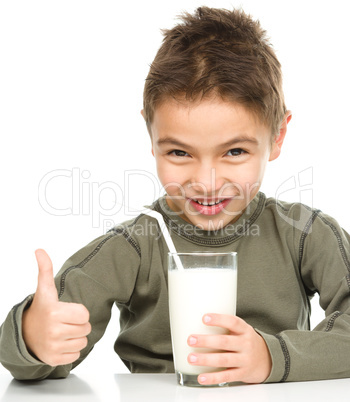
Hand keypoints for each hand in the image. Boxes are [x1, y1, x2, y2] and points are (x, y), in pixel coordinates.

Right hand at [22, 249, 90, 366]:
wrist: (25, 334)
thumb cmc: (42, 309)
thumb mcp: (44, 289)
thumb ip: (45, 269)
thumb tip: (39, 250)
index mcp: (54, 313)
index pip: (85, 314)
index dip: (79, 312)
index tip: (68, 311)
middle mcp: (53, 331)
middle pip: (86, 328)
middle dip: (79, 324)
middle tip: (66, 321)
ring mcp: (53, 348)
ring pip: (83, 343)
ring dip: (76, 337)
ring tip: (63, 331)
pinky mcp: (54, 360)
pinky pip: (76, 355)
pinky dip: (71, 350)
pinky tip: (61, 342)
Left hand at [187, 314, 271, 384]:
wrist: (267, 360)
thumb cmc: (245, 341)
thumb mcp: (241, 330)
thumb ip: (225, 327)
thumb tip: (196, 321)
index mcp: (244, 330)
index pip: (233, 322)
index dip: (219, 319)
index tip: (204, 318)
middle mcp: (246, 344)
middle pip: (225, 342)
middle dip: (206, 341)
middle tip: (190, 339)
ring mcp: (245, 360)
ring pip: (224, 360)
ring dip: (206, 359)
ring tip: (191, 358)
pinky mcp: (242, 374)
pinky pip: (226, 376)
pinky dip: (213, 378)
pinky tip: (201, 377)